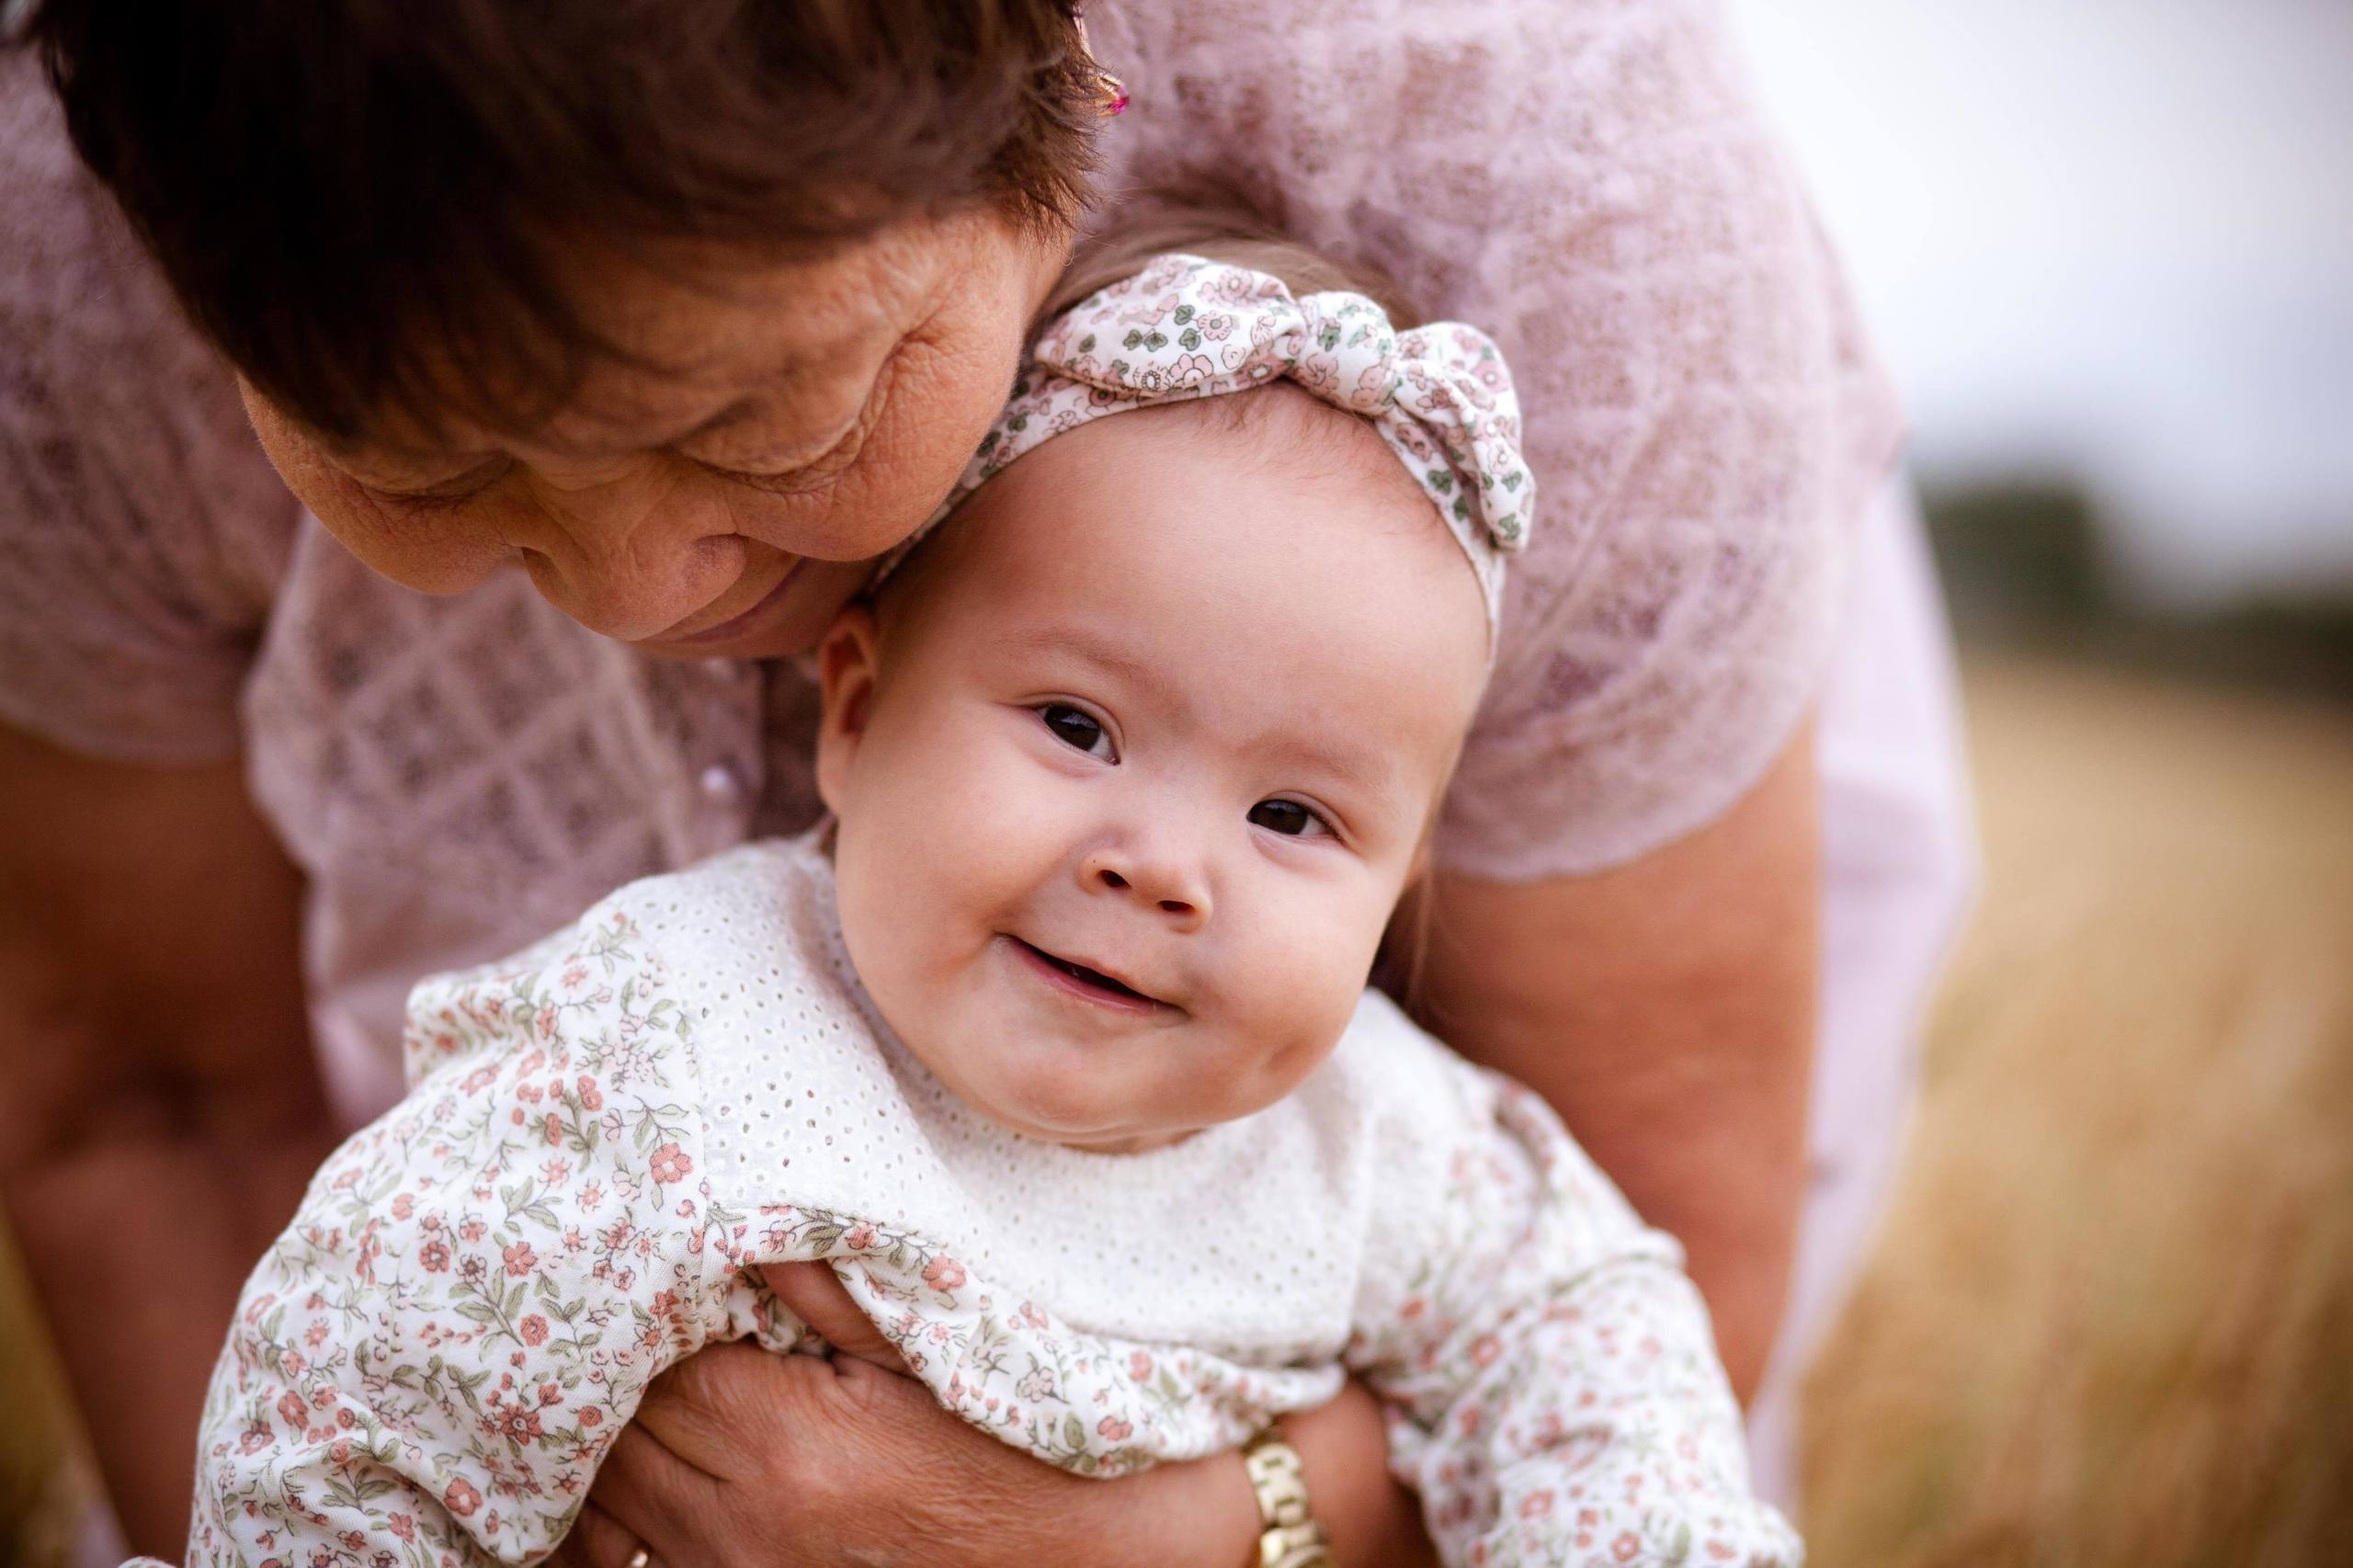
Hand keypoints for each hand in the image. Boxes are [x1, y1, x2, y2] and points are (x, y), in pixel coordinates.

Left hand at [553, 1263, 1261, 1567]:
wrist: (1083, 1558)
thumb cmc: (1015, 1448)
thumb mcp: (933, 1349)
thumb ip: (832, 1290)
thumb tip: (751, 1218)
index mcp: (782, 1438)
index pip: (652, 1362)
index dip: (640, 1310)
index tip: (644, 1264)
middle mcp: (743, 1518)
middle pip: (620, 1431)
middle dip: (616, 1369)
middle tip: (624, 1306)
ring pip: (617, 1501)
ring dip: (613, 1440)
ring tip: (621, 1382)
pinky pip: (645, 1558)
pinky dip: (630, 1514)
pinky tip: (647, 1468)